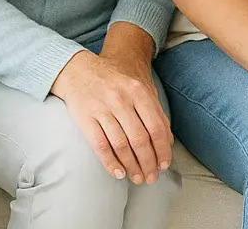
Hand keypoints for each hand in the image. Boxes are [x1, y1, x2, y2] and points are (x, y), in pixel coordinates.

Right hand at [51, 26, 172, 185]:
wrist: (79, 69)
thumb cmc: (115, 81)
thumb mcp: (139, 88)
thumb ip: (155, 111)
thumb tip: (167, 141)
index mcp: (138, 91)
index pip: (156, 127)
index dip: (162, 149)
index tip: (164, 164)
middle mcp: (121, 99)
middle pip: (139, 138)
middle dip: (148, 162)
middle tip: (152, 177)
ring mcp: (102, 108)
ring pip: (121, 144)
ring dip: (131, 166)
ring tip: (138, 177)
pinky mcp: (85, 117)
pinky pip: (100, 145)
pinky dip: (110, 162)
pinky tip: (119, 173)